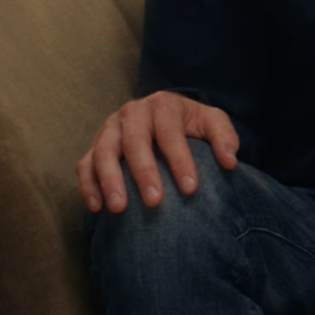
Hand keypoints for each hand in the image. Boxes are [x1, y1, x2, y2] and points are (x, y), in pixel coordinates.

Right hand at [76, 90, 239, 213]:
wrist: (162, 117)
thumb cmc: (189, 124)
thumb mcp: (212, 122)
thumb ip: (224, 137)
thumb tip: (230, 161)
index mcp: (162, 105)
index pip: (170, 133)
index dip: (180, 160)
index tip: (191, 188)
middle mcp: (132, 113)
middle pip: (134, 142)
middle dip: (144, 173)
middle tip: (155, 203)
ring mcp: (109, 128)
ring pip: (103, 152)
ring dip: (110, 181)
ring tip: (119, 209)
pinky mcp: (94, 145)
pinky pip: (85, 164)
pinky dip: (88, 186)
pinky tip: (96, 208)